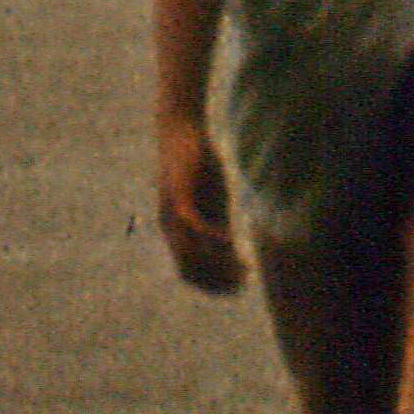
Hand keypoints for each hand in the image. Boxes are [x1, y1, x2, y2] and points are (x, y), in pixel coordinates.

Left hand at [156, 120, 245, 293]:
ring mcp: (172, 213)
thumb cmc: (198, 162)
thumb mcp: (212, 199)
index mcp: (176, 232)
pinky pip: (193, 226)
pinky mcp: (179, 195)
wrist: (180, 127)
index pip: (189, 274)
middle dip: (217, 283)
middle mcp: (170, 228)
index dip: (214, 286)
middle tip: (243, 281)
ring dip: (217, 266)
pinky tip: (232, 240)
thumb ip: (218, 223)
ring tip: (241, 267)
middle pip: (188, 272)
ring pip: (189, 255)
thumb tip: (232, 248)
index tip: (239, 286)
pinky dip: (213, 239)